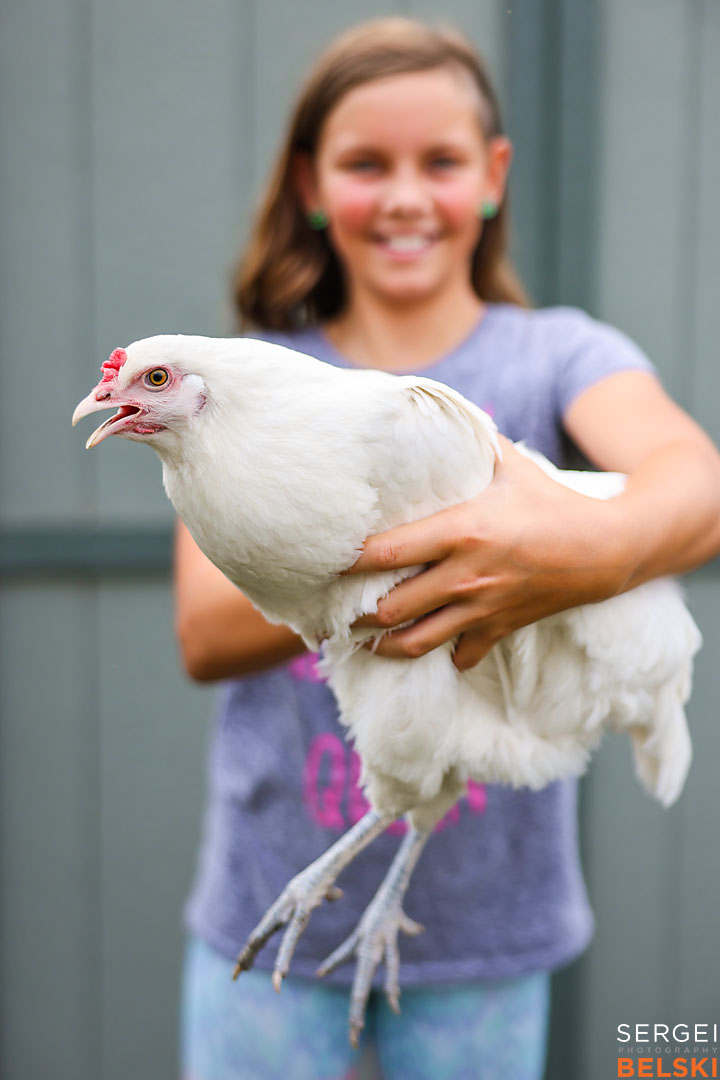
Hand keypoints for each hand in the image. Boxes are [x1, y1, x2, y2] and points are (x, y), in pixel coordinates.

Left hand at [347, 438, 629, 669]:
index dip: (350, 561)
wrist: (608, 548)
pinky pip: (459, 655)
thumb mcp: (510, 466)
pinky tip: (427, 646)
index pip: (388, 552)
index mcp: (461, 531)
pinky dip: (442, 654)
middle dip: (357, 613)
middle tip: (335, 609)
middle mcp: (466, 575)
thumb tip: (439, 413)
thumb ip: (471, 443)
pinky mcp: (500, 628)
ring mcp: (482, 608)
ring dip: (384, 646)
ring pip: (417, 642)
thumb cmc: (554, 501)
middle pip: (390, 608)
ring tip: (363, 641)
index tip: (326, 562)